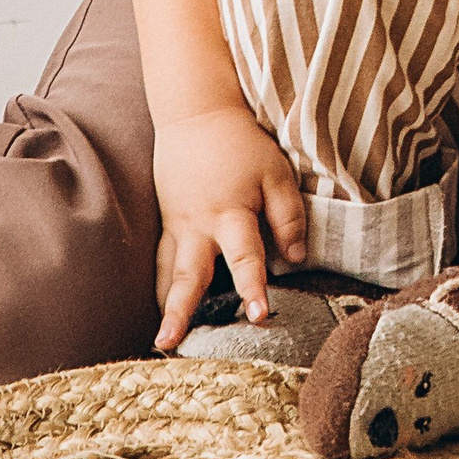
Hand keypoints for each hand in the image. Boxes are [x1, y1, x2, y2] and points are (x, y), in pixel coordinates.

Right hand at [150, 101, 307, 351]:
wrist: (196, 115)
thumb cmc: (241, 145)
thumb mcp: (275, 173)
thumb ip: (288, 216)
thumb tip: (296, 259)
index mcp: (230, 214)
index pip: (245, 258)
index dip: (253, 288)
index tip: (259, 316)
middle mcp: (198, 227)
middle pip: (189, 275)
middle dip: (181, 311)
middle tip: (172, 343)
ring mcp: (178, 227)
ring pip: (169, 273)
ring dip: (166, 307)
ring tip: (162, 341)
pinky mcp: (168, 224)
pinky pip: (162, 261)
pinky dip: (161, 288)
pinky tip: (163, 311)